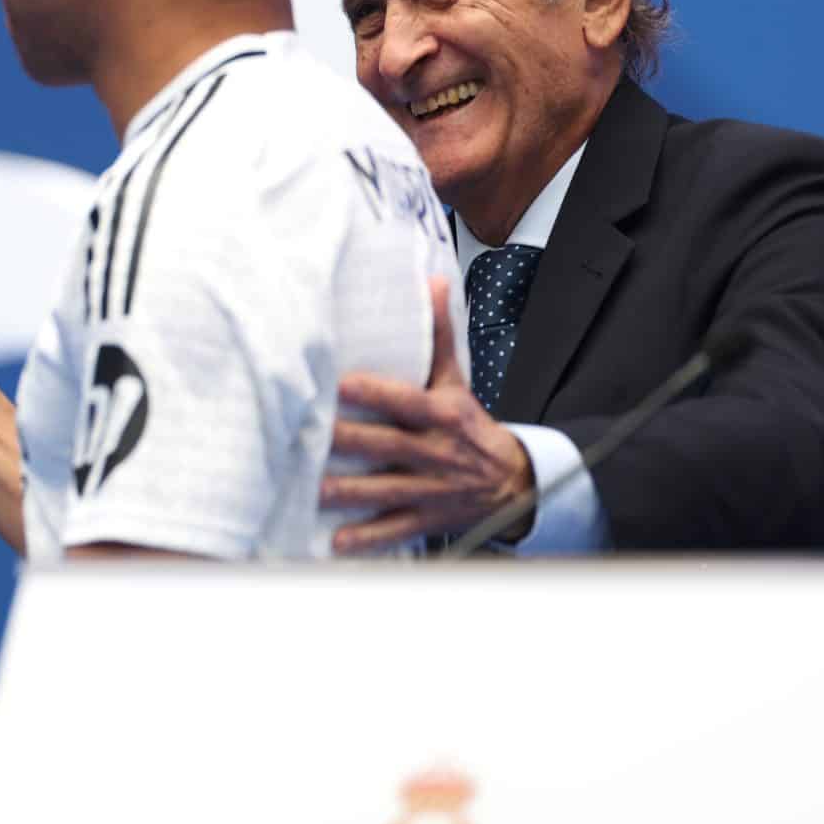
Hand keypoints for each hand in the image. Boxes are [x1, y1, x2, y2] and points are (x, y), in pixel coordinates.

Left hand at [320, 276, 534, 552]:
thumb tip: (434, 281)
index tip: (340, 384)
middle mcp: (436, 453)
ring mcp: (432, 489)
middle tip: (308, 437)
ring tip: (314, 491)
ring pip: (387, 490)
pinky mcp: (428, 518)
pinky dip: (369, 538)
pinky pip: (397, 530)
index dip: (375, 393)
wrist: (515, 482)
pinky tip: (338, 542)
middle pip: (388, 446)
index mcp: (442, 415)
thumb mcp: (457, 381)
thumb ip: (439, 336)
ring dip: (350, 493)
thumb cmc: (470, 426)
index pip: (406, 401)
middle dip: (349, 441)